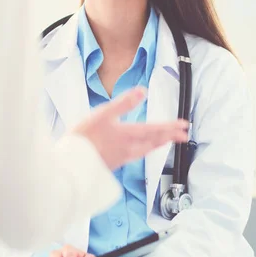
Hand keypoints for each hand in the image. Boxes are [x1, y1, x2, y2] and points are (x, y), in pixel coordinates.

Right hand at [73, 87, 188, 170]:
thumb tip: (142, 91)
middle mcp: (128, 148)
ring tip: (165, 142)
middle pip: (153, 142)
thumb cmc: (83, 139)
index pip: (154, 130)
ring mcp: (121, 158)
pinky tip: (140, 152)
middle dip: (169, 137)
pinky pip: (135, 157)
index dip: (170, 127)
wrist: (70, 166)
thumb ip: (123, 103)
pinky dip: (144, 151)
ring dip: (157, 145)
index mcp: (127, 134)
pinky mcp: (113, 164)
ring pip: (145, 150)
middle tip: (183, 136)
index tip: (184, 126)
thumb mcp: (102, 115)